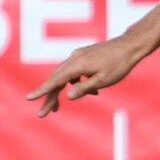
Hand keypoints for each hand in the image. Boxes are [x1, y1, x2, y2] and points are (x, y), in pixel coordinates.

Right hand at [26, 37, 145, 116]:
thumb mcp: (103, 80)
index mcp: (77, 65)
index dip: (42, 91)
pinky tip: (93, 91)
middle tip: (44, 114)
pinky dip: (77, 83)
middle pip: (57, 80)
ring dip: (63, 91)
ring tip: (60, 108)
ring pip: (65, 76)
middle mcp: (74, 58)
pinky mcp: (83, 56)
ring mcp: (78, 55)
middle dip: (50, 97)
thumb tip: (68, 95)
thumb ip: (85, 88)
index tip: (29, 98)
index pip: (55, 80)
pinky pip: (75, 72)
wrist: (129, 46)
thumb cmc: (119, 64)